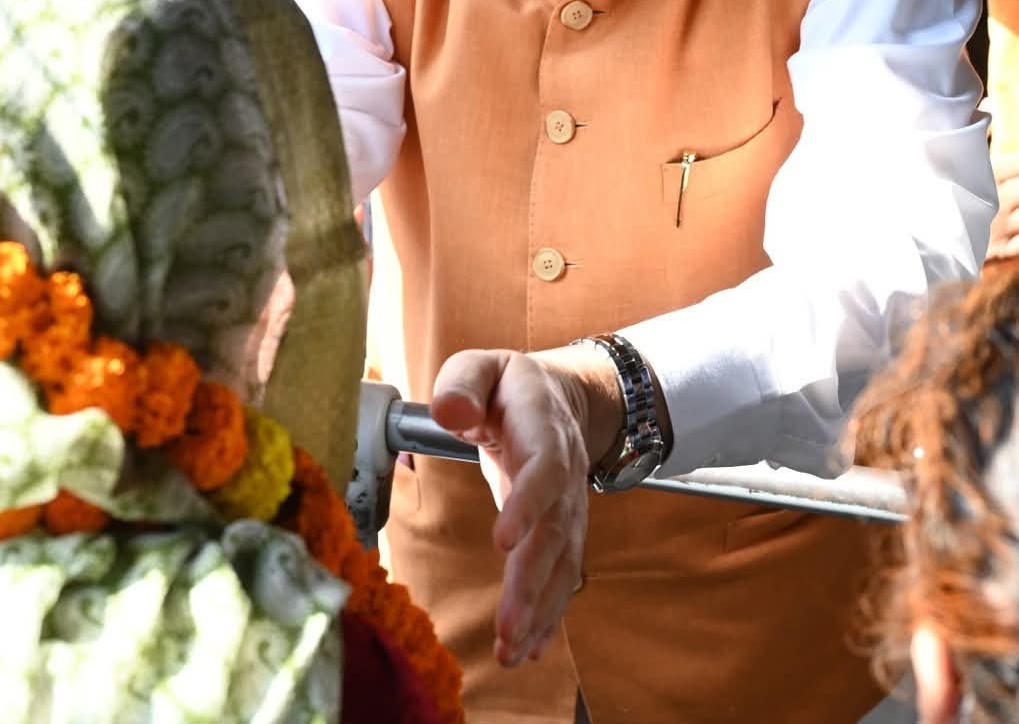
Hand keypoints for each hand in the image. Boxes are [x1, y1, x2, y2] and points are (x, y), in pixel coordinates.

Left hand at [431, 348, 604, 667]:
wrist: (559, 397)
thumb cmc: (505, 386)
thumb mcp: (480, 366)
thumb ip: (462, 384)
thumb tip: (449, 412)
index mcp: (543, 428)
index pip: (544, 468)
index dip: (528, 504)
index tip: (503, 542)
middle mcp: (565, 474)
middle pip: (555, 532)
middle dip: (533, 582)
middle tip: (508, 627)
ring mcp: (569, 507)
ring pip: (561, 563)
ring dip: (539, 609)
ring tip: (512, 651)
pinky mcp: (561, 532)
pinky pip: (560, 577)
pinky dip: (548, 615)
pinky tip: (530, 649)